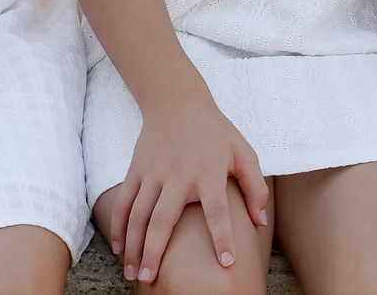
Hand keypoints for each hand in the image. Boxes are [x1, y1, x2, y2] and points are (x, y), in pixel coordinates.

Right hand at [110, 97, 270, 282]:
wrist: (176, 100)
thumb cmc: (214, 131)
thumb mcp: (242, 151)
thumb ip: (255, 187)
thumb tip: (259, 222)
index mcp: (209, 171)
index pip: (218, 210)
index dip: (223, 237)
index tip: (226, 262)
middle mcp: (178, 174)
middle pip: (163, 220)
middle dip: (154, 252)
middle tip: (150, 280)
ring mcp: (153, 173)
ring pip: (138, 216)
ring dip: (133, 247)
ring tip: (133, 274)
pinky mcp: (136, 170)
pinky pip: (123, 202)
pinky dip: (118, 226)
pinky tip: (118, 248)